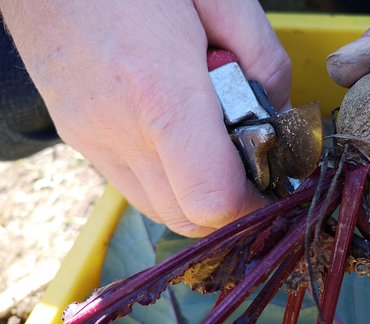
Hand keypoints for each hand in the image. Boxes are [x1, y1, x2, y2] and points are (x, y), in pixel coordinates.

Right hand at [0, 0, 291, 236]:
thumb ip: (263, 60)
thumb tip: (278, 113)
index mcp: (162, 93)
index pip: (213, 198)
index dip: (254, 202)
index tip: (274, 181)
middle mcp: (120, 129)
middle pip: (189, 217)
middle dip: (232, 203)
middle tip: (251, 161)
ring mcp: (93, 138)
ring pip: (160, 208)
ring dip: (199, 194)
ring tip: (214, 144)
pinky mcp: (80, 136)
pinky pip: (134, 185)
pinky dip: (168, 179)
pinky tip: (178, 137)